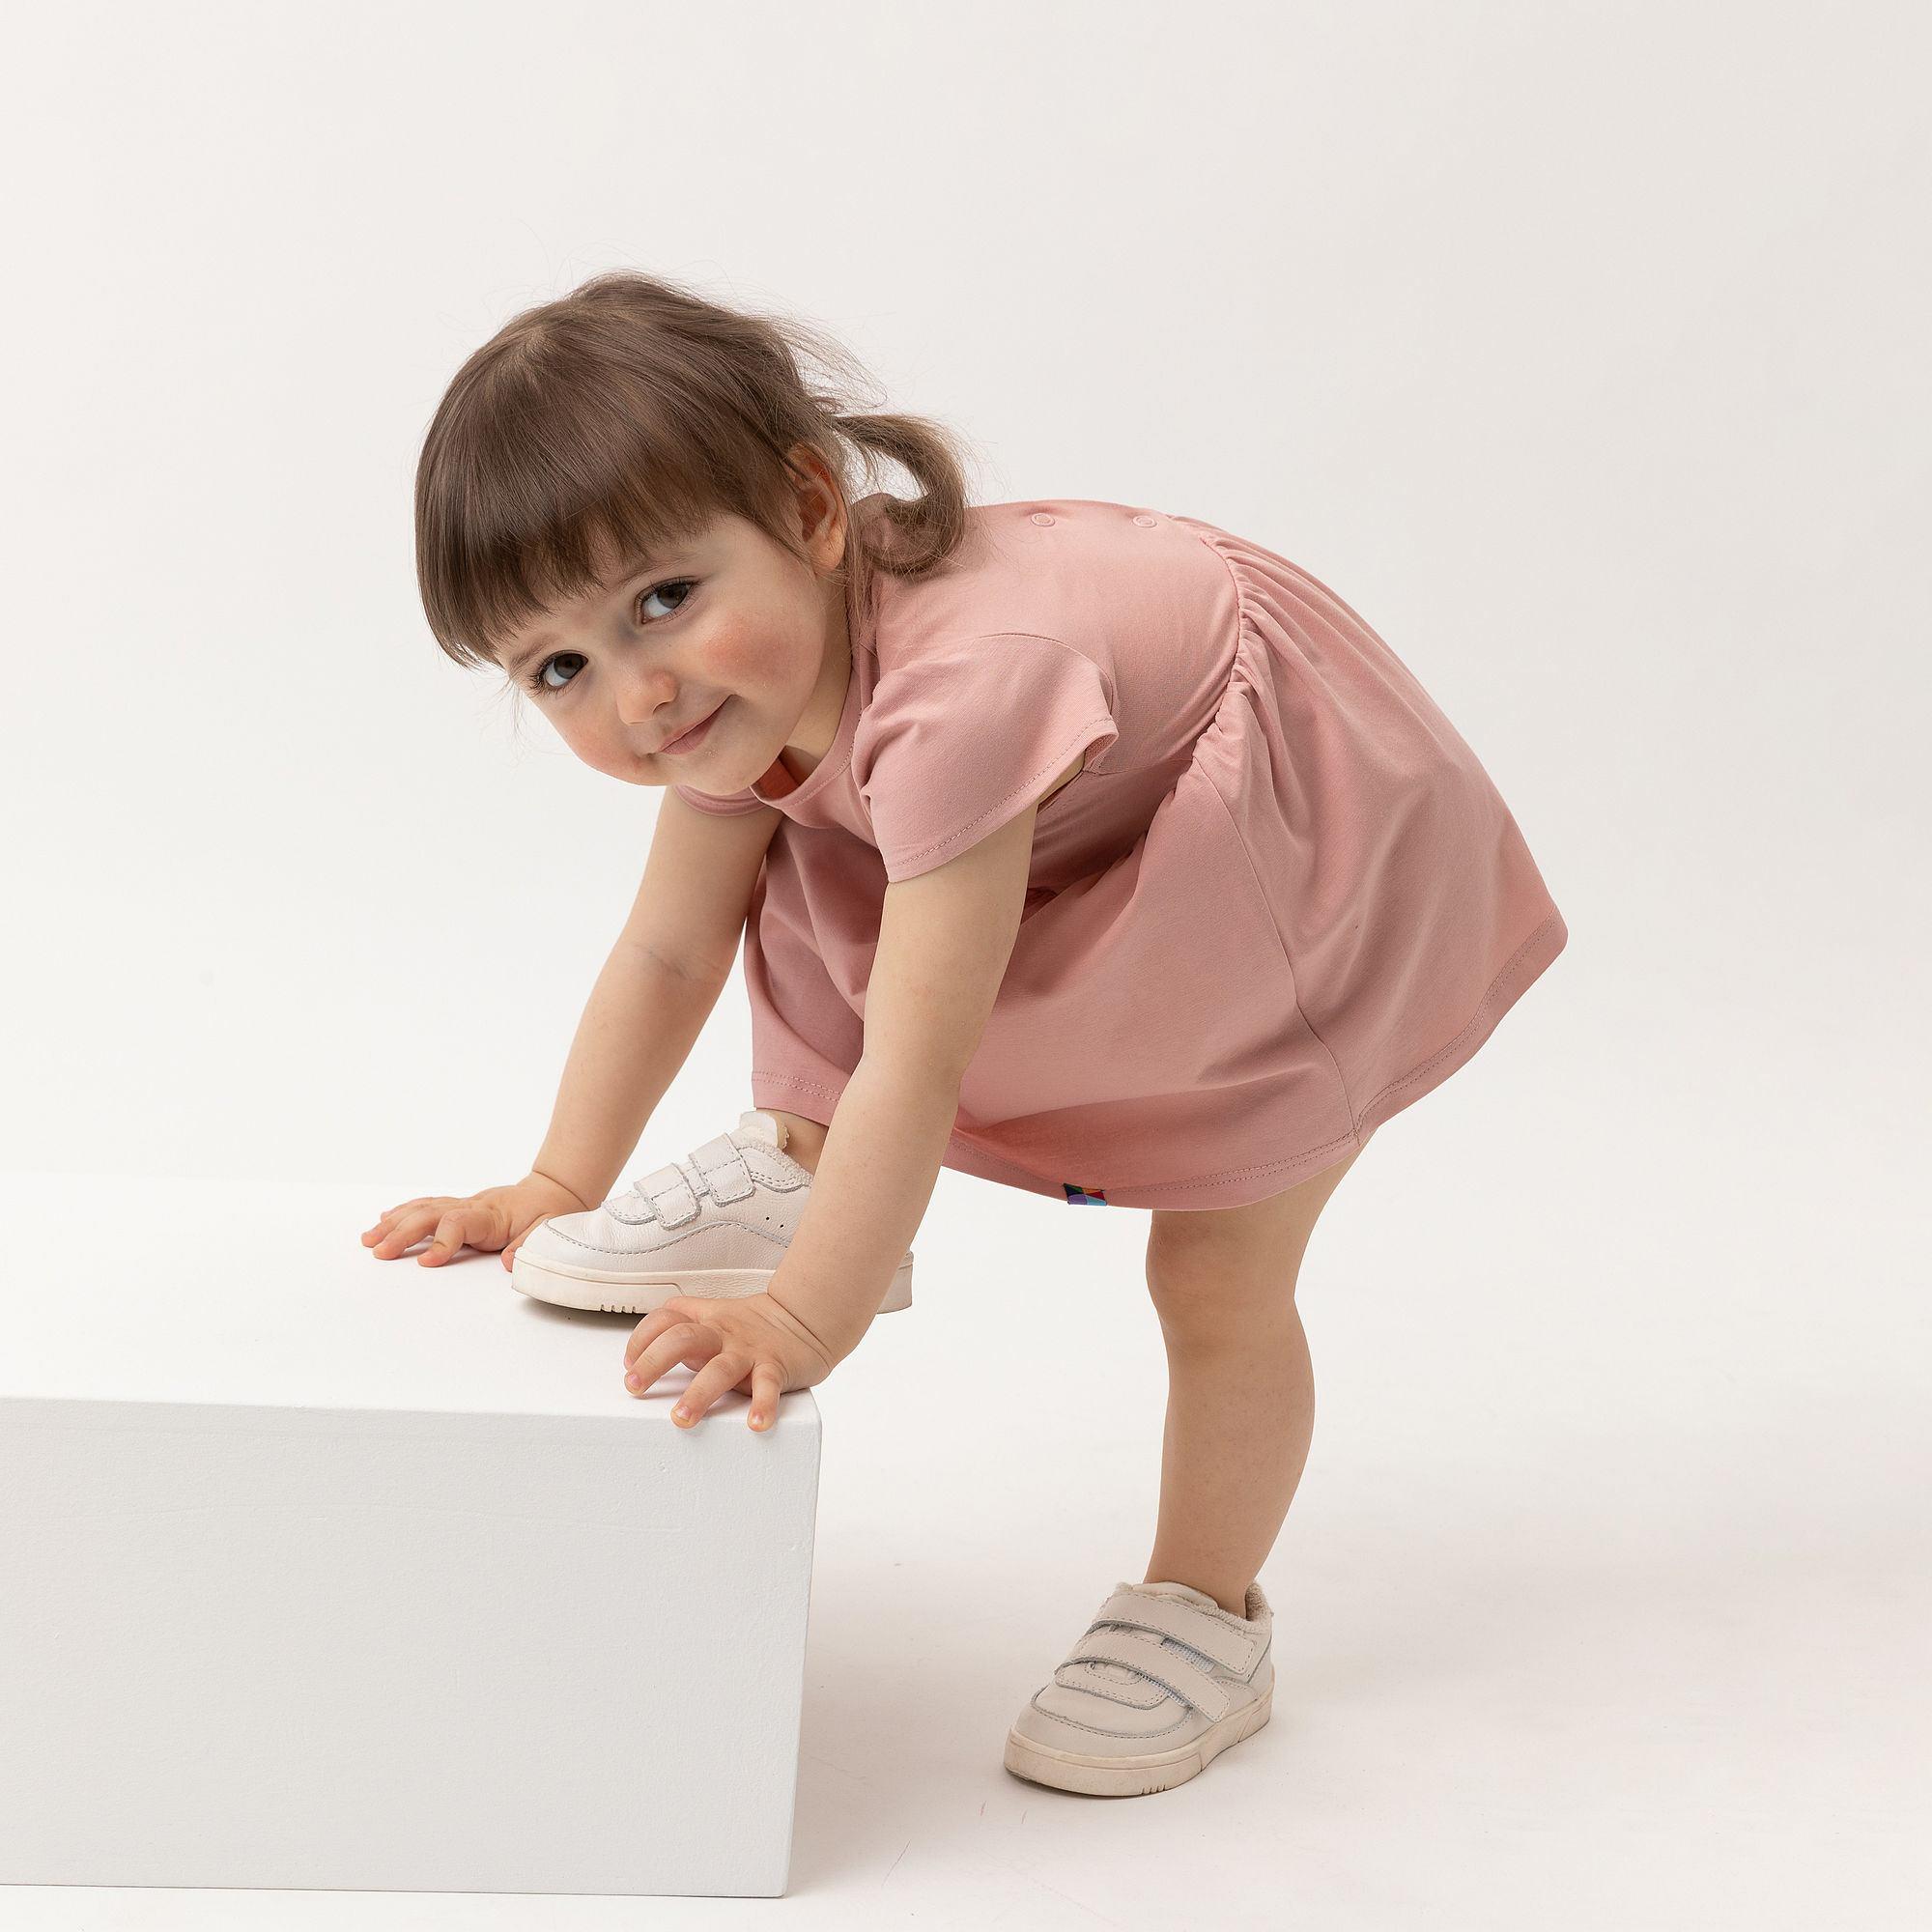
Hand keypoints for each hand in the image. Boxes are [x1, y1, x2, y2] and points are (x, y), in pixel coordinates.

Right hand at [360, 1172, 588, 1269]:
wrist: (553, 1191)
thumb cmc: (551, 1213)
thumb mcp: (551, 1230)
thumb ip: (529, 1245)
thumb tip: (508, 1262)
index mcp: (492, 1216)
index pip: (458, 1224)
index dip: (441, 1242)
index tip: (426, 1262)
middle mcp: (472, 1207)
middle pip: (429, 1215)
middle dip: (401, 1233)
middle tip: (378, 1253)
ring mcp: (463, 1204)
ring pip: (422, 1209)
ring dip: (394, 1223)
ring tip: (369, 1240)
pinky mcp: (459, 1207)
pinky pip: (426, 1206)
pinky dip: (403, 1212)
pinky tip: (385, 1220)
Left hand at [623, 1288, 838, 1430]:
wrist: (805, 1319)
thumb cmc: (751, 1326)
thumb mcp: (711, 1316)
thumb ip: (677, 1326)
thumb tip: (635, 1356)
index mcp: (705, 1322)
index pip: (665, 1320)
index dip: (641, 1339)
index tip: (629, 1366)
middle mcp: (723, 1334)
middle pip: (683, 1339)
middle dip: (654, 1362)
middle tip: (634, 1387)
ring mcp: (749, 1351)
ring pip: (720, 1369)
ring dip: (699, 1394)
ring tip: (682, 1419)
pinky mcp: (776, 1367)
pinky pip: (768, 1386)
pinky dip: (763, 1405)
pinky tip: (756, 1424)